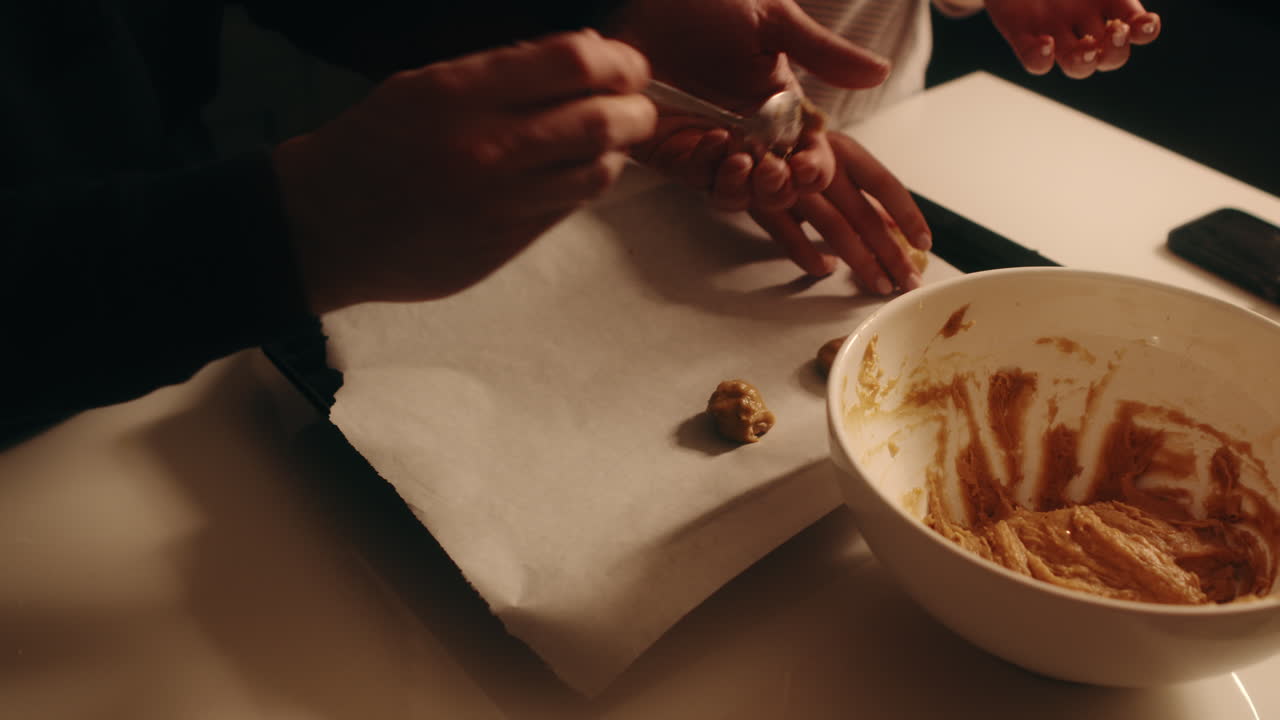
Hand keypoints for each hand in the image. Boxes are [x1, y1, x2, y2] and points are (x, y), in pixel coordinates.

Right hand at [272, 30, 656, 312]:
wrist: (325, 228)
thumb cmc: (372, 146)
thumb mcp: (426, 85)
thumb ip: (503, 72)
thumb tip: (584, 57)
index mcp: (462, 93)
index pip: (573, 63)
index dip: (615, 60)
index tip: (623, 64)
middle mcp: (489, 147)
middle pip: (600, 121)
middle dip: (635, 108)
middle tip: (636, 104)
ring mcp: (502, 202)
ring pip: (596, 171)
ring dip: (615, 151)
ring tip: (609, 139)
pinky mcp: (506, 245)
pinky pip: (568, 208)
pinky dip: (583, 184)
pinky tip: (574, 172)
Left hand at [609, 0, 890, 206]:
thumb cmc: (706, 3)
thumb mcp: (771, 20)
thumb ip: (823, 52)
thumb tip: (880, 71)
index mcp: (782, 109)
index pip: (810, 158)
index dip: (815, 170)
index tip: (809, 166)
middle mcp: (751, 135)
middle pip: (779, 190)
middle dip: (781, 189)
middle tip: (773, 170)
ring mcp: (712, 147)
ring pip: (739, 196)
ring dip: (745, 188)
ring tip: (741, 161)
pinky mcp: (673, 152)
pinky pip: (696, 178)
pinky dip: (706, 168)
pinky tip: (708, 140)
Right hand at [749, 132, 932, 293]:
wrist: (734, 128)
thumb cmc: (789, 145)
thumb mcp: (829, 156)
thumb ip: (860, 187)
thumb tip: (894, 223)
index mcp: (843, 150)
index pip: (884, 184)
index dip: (907, 215)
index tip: (926, 243)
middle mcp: (821, 164)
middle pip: (865, 216)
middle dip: (891, 252)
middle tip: (910, 281)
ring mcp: (791, 183)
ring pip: (835, 229)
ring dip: (860, 261)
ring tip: (880, 284)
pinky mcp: (761, 201)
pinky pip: (790, 237)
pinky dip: (809, 257)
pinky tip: (826, 271)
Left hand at [983, 0, 1160, 78]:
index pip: (1135, 24)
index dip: (1145, 29)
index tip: (1146, 22)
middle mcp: (1084, 21)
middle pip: (1110, 55)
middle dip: (1117, 50)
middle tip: (1114, 31)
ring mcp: (1054, 32)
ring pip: (1077, 66)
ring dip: (1085, 62)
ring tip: (1085, 47)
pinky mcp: (1022, 36)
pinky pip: (1034, 61)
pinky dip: (1041, 58)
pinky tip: (1046, 42)